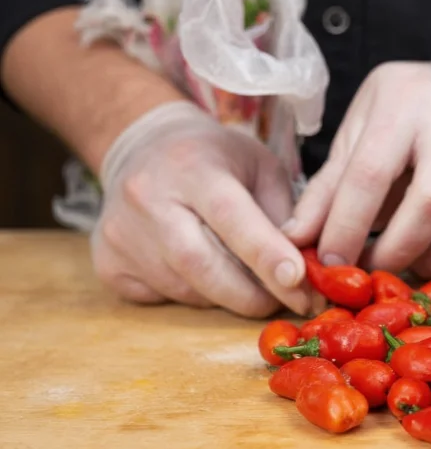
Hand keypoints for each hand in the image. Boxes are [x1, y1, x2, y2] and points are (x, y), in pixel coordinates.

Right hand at [91, 101, 310, 316]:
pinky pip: (163, 298)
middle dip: (253, 295)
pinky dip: (197, 297)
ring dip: (228, 297)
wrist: (142, 147)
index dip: (266, 255)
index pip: (231, 218)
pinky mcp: (108, 263)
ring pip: (186, 290)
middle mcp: (147, 199)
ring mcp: (120, 234)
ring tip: (251, 284)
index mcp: (192, 167)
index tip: (299, 283)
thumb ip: (286, 213)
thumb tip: (305, 269)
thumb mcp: (260, 165)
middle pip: (203, 266)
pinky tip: (207, 275)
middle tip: (289, 301)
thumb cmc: (215, 159)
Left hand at [286, 50, 430, 276]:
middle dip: (399, 252)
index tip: (331, 263)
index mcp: (402, 99)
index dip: (346, 228)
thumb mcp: (365, 128)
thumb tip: (294, 240)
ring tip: (418, 262)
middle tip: (379, 269)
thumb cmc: (419, 110)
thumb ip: (330, 184)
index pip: (369, 174)